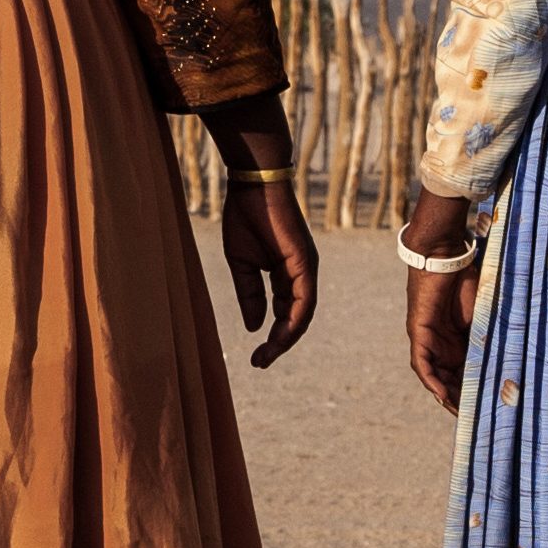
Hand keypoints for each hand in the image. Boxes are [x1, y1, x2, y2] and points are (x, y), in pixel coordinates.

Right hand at [220, 179, 319, 366]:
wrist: (252, 185)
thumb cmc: (246, 217)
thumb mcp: (241, 264)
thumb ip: (249, 294)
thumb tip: (253, 326)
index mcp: (285, 273)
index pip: (284, 312)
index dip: (272, 336)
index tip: (256, 356)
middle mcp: (300, 274)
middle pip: (296, 318)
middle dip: (279, 343)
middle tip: (261, 362)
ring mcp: (305, 268)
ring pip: (302, 313)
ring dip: (286, 337)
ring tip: (268, 355)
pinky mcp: (305, 261)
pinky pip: (304, 298)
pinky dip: (294, 319)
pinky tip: (280, 334)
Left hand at [401, 196, 478, 410]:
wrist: (446, 254)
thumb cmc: (469, 277)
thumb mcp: (486, 313)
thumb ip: (494, 332)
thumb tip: (522, 352)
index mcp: (460, 339)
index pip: (468, 371)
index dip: (477, 390)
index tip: (493, 408)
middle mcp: (443, 343)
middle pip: (451, 379)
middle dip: (462, 400)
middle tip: (479, 420)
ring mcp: (429, 339)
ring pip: (436, 376)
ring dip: (446, 395)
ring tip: (460, 413)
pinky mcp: (419, 332)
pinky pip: (422, 364)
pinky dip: (431, 380)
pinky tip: (441, 394)